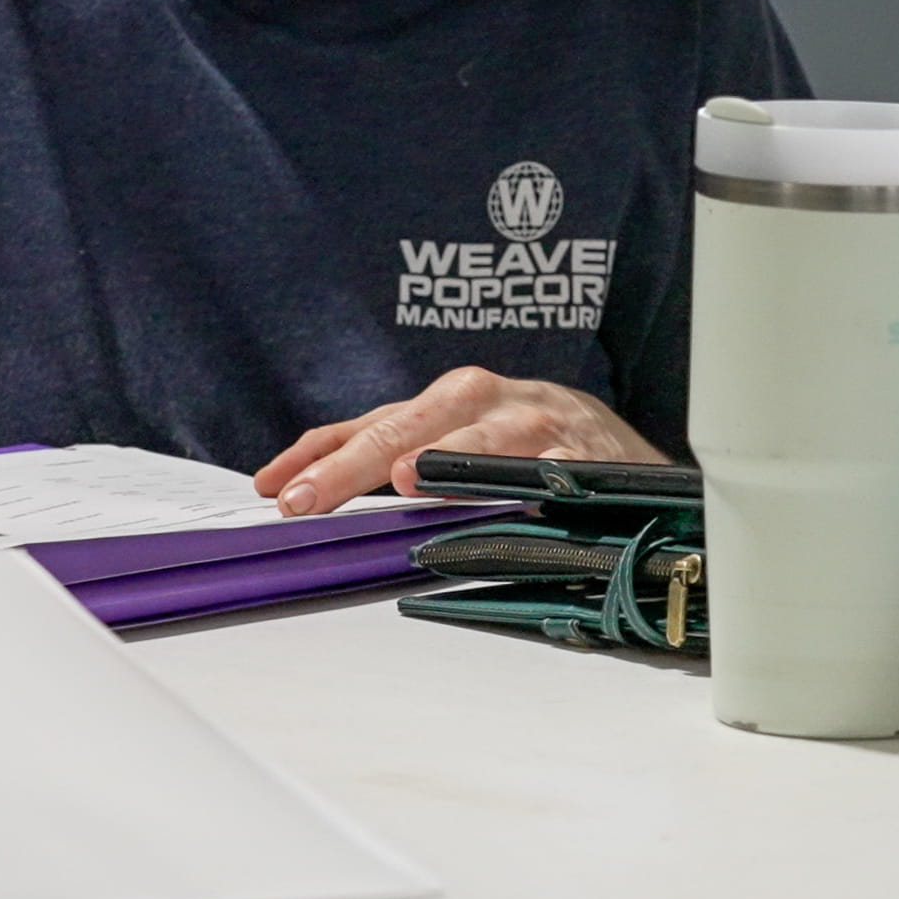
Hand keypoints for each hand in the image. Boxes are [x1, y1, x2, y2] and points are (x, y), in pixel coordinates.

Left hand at [252, 367, 661, 516]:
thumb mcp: (459, 446)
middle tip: (309, 498)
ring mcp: (537, 426)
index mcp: (449, 400)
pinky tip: (509, 496)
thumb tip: (313, 489)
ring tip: (405, 480)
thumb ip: (397, 462)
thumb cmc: (530, 448)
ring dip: (444, 459)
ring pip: (483, 438)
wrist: (624, 449)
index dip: (317, 453)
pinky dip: (530, 479)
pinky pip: (554, 468)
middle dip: (353, 464)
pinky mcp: (585, 456)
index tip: (274, 487)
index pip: (369, 423)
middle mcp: (487, 402)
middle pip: (409, 426)